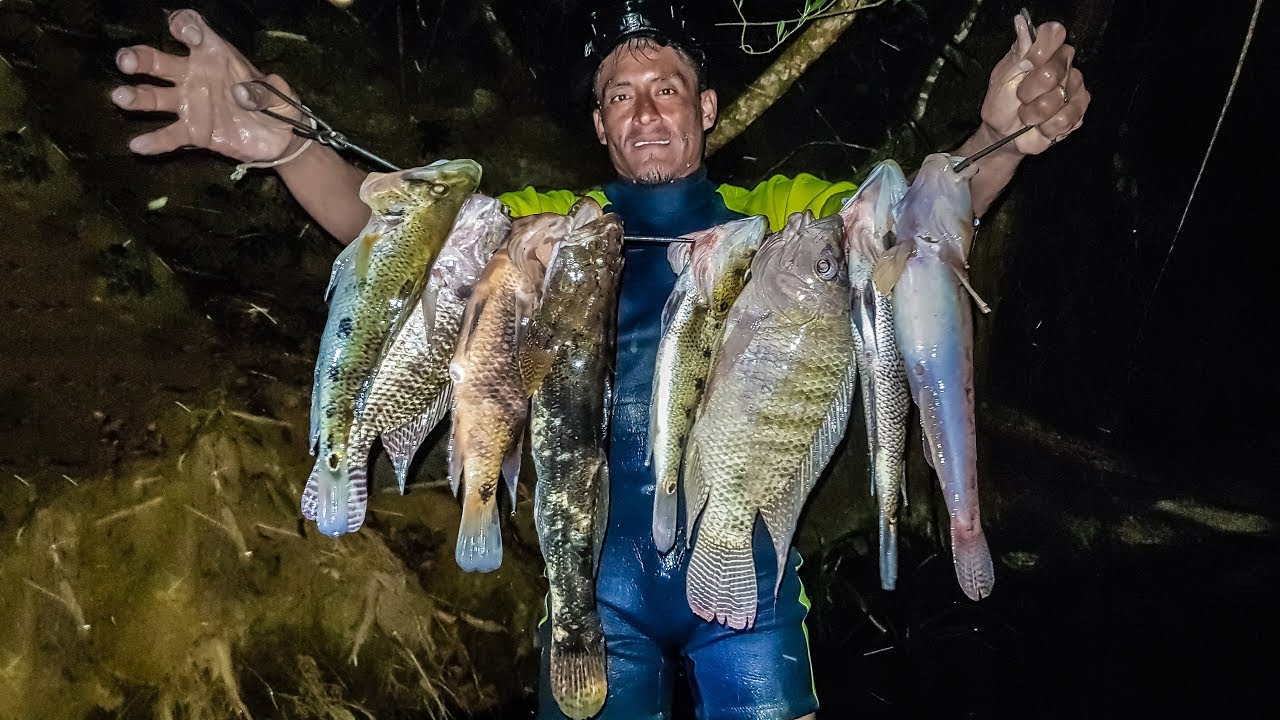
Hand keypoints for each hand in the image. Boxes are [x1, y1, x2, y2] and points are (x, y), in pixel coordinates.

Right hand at [110, 9, 306, 162]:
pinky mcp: (194, 132)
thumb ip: (267, 91)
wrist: (281, 139)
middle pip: (160, 61)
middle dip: (141, 58)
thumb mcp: (281, 95)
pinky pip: (170, 135)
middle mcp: (195, 76)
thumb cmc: (278, 106)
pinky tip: (138, 145)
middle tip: (127, 62)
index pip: (193, 31)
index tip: (188, 36)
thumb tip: (243, 93)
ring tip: (121, 98)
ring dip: (137, 97)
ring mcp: (190, 104)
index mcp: (216, 55)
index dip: (186, 28)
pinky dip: (154, 141)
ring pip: (156, 97)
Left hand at [978, 14, 1089, 155]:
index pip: (1054, 33)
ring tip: (1029, 115)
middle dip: (1029, 92)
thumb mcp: (1002, 78)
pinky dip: (1048, 127)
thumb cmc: (1002, 104)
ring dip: (1036, 113)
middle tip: (1021, 99)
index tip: (1027, 65)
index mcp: (1043, 51)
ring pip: (1059, 97)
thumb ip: (1017, 52)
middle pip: (1053, 71)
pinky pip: (1067, 117)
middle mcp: (1062, 65)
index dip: (1041, 50)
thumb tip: (1021, 23)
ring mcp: (1074, 87)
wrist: (1004, 135)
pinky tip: (1042, 125)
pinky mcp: (1079, 109)